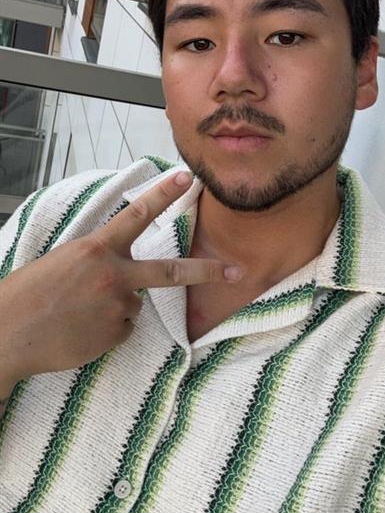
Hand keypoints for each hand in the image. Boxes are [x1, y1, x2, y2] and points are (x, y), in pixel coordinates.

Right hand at [0, 171, 239, 383]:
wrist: (6, 335)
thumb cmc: (28, 294)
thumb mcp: (63, 261)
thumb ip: (99, 260)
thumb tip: (126, 276)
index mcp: (95, 249)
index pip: (137, 215)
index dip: (164, 194)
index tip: (187, 178)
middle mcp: (113, 276)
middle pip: (170, 271)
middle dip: (205, 271)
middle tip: (234, 271)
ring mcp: (118, 308)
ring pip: (134, 305)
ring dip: (115, 307)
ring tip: (78, 313)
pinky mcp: (116, 335)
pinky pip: (123, 328)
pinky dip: (107, 328)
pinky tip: (81, 329)